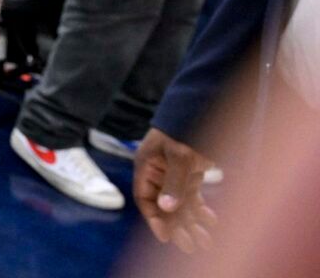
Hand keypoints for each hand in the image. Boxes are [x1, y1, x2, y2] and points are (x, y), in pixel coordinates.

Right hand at [133, 127, 216, 252]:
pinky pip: (193, 198)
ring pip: (181, 205)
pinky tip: (212, 222)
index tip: (166, 238)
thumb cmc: (186, 130)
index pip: (145, 198)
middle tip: (191, 247)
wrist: (203, 109)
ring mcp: (175, 174)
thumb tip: (166, 208)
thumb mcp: (180, 157)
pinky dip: (201, 211)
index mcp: (147, 166)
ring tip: (206, 242)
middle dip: (178, 227)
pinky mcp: (190, 174)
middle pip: (165, 206)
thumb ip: (174, 183)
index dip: (154, 219)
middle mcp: (158, 173)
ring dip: (193, 223)